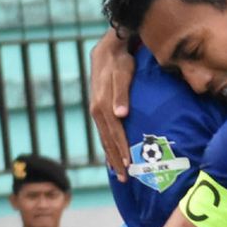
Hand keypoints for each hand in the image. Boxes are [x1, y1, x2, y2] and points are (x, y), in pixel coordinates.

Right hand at [88, 28, 135, 177]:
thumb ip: (122, 94)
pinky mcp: (100, 107)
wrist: (110, 47)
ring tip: (119, 173)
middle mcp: (98, 110)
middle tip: (125, 179)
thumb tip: (120, 116)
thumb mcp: (123, 73)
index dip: (121, 150)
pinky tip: (112, 154)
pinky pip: (103, 131)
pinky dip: (108, 144)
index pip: (114, 133)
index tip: (128, 166)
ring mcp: (97, 109)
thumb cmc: (122, 60)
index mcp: (103, 106)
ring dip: (111, 155)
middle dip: (116, 159)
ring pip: (104, 137)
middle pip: (108, 140)